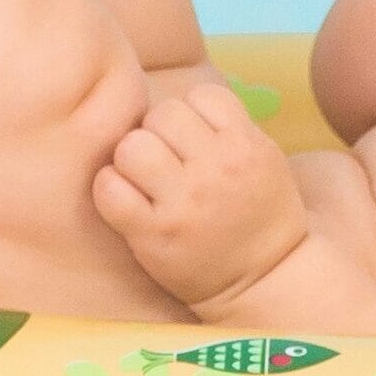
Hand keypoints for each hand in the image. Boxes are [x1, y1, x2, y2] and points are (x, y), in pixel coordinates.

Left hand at [92, 84, 308, 313]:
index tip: (196, 140)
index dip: (194, 114)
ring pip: (132, 145)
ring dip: (133, 159)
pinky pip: (109, 188)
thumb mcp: (265, 159)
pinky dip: (111, 190)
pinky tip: (127, 201)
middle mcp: (216, 169)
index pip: (203, 95)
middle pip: (163, 114)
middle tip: (167, 161)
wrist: (266, 280)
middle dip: (160, 133)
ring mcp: (184, 202)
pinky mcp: (153, 234)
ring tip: (146, 180)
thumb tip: (182, 102)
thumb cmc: (261, 215)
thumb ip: (230, 127)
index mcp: (247, 146)